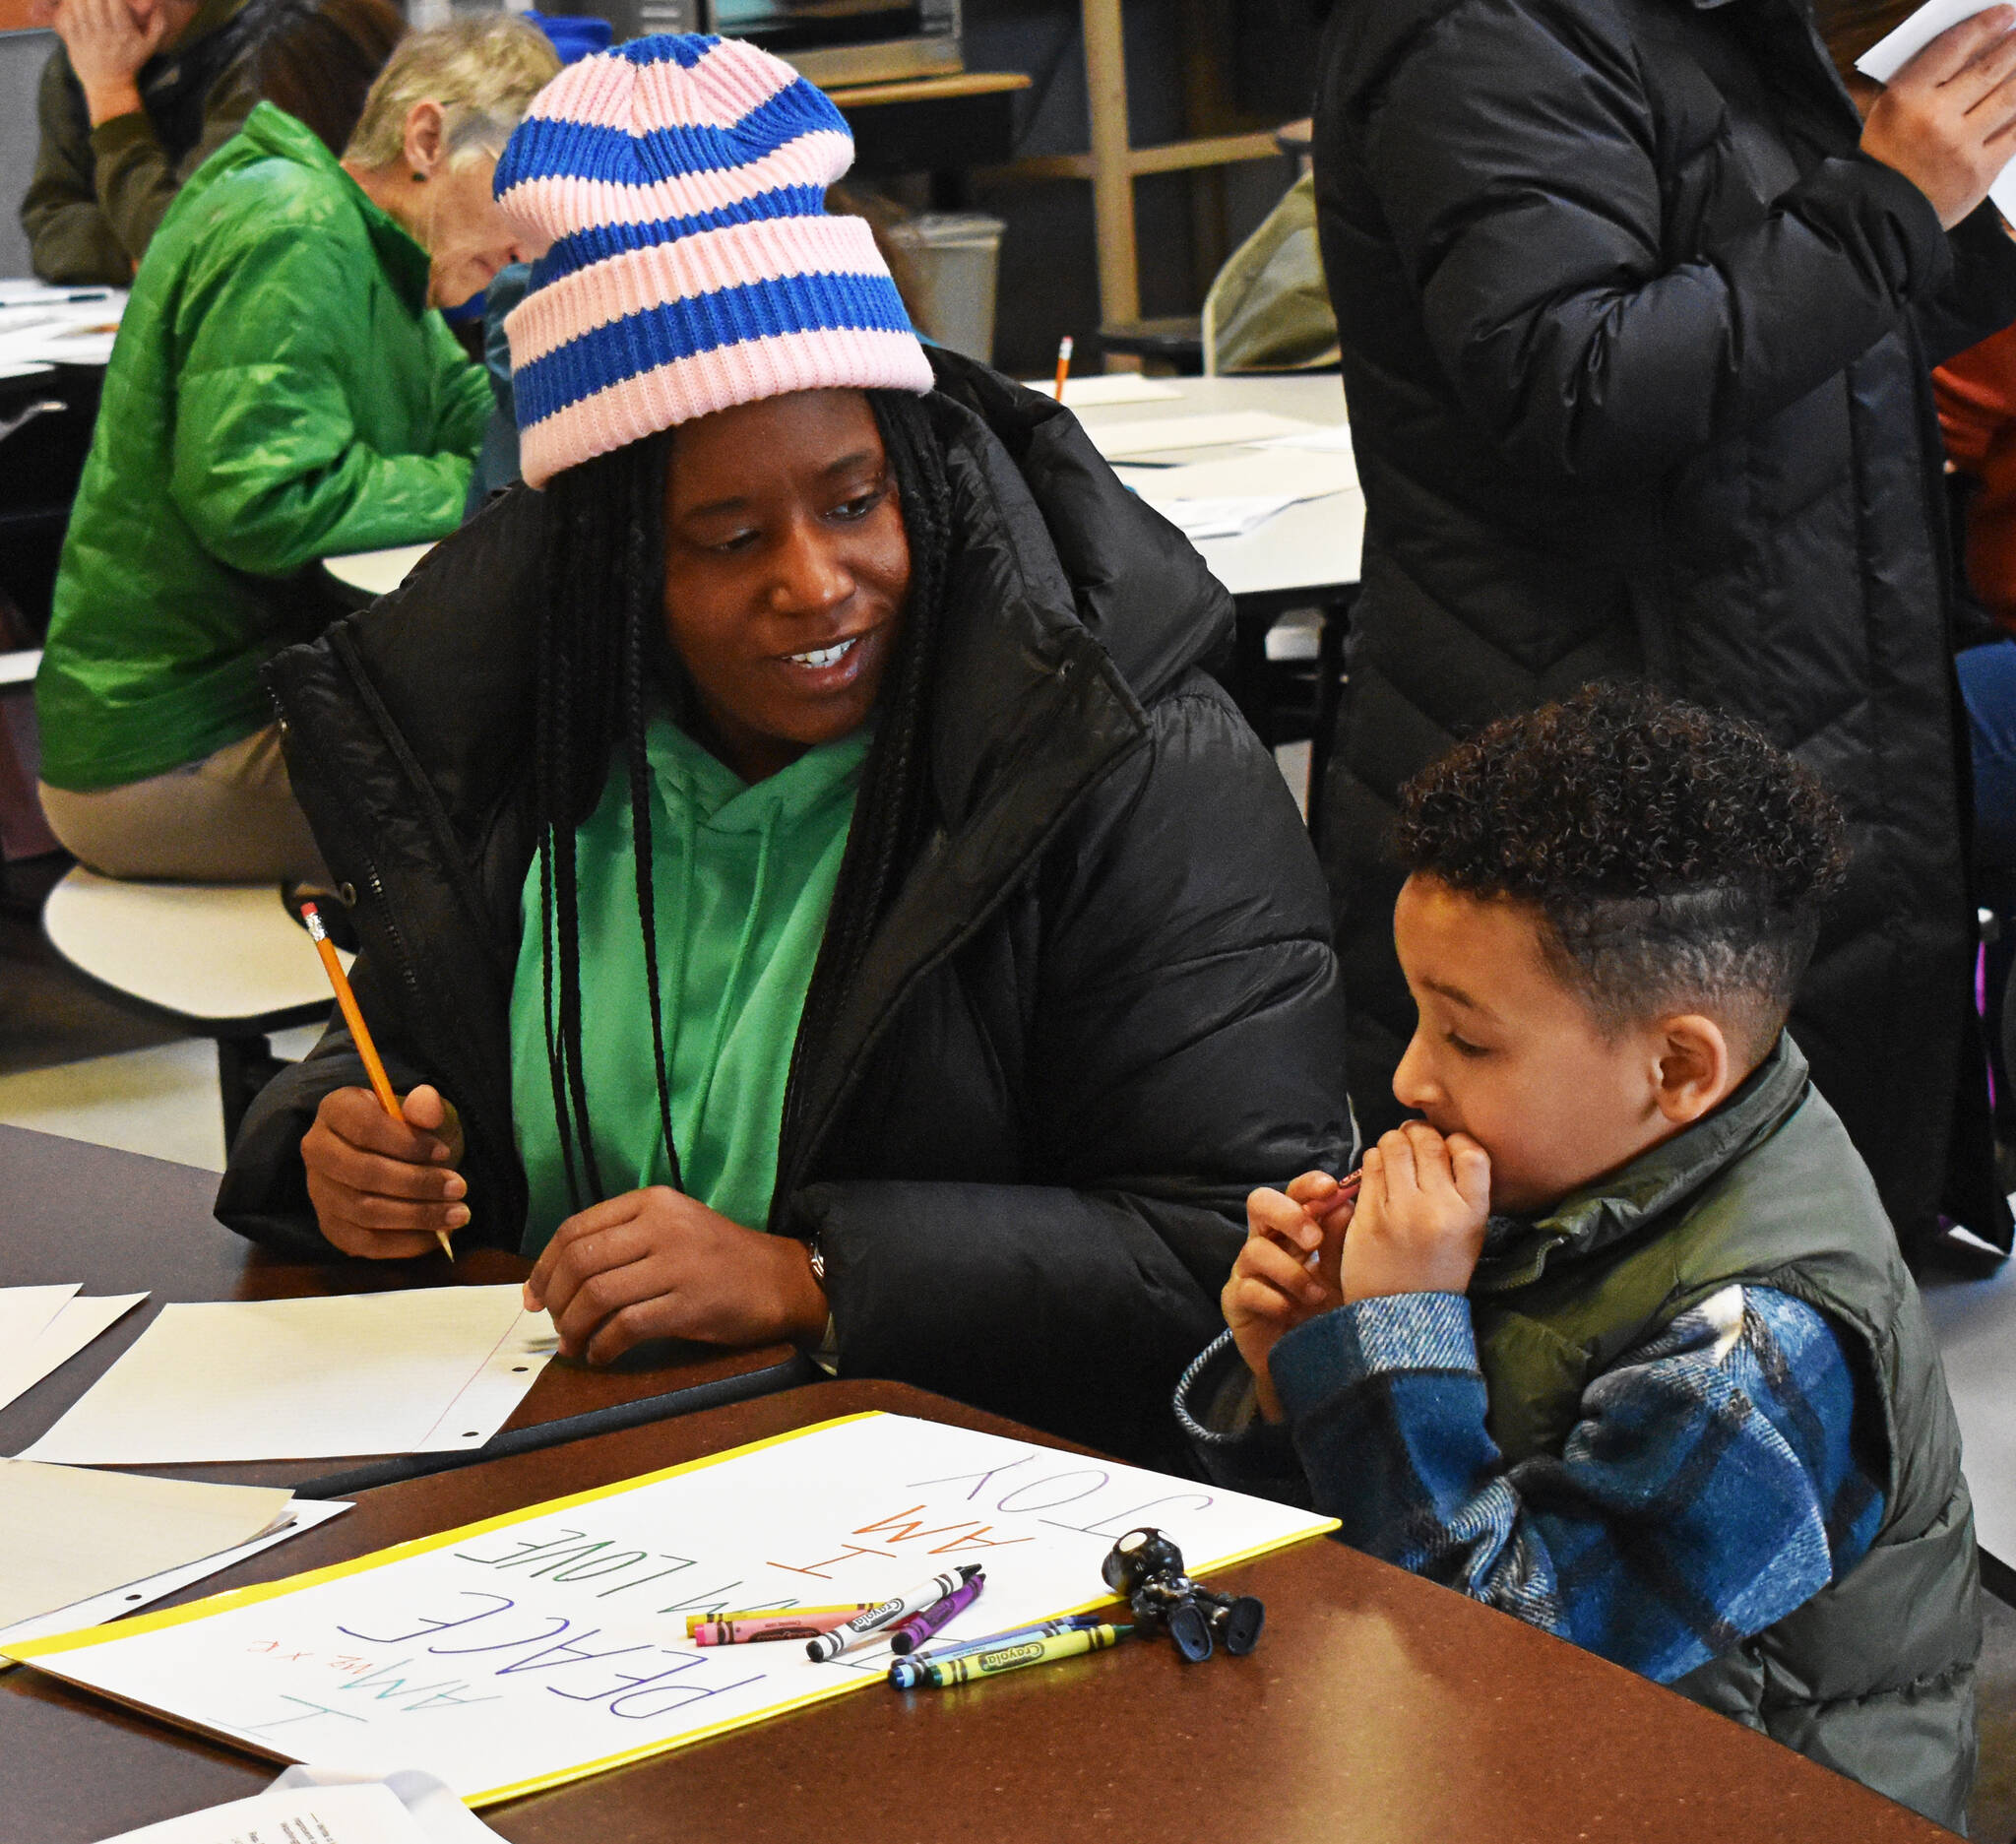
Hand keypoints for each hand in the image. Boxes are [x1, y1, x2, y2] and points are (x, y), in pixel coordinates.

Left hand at [53, 0, 166, 125]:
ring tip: (85, 1)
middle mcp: (105, 34)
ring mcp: (88, 38)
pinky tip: (73, 6)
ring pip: (78, 6)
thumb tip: (158, 6)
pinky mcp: (74, 42)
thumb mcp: (149, 46)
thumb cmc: (130, 61)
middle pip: (94, 1)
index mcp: (124, 32)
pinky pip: (67, 18)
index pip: (115, 2)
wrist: (110, 84)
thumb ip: (157, 25)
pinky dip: (67, 9)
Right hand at [302, 1083, 466, 1259]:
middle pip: (363, 1173)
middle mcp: (317, 1150)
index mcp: (336, 1110)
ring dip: (417, 1215)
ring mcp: (319, 1192)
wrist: (394, 1158)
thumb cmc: (409, 1131)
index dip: (407, 1142)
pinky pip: (365, 1243)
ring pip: (365, 1211)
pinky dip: (405, 1243)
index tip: (444, 1152)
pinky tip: (437, 1235)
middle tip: (459, 1187)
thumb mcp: (423, 1113)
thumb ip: (425, 1107)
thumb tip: (426, 1098)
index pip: (364, 1126)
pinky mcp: (331, 1227)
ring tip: (458, 1213)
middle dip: (417, 1183)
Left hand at [523, 1188, 827, 1363]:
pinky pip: (626, 1327)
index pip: (575, 1230)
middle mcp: (662, 1226)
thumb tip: (558, 1279)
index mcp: (652, 1203)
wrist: (781, 1280)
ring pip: (597, 1295)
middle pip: (580, 1262)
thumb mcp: (673, 1226)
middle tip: (552, 1323)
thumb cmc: (720, 1258)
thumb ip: (623, 1240)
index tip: (533, 1294)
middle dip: (554, 1300)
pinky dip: (603, 1346)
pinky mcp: (689, 1305)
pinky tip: (602, 1354)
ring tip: (574, 1343)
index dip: (544, 1267)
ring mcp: (677, 1264)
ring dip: (574, 1327)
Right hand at [1223, 1170, 1357, 1420]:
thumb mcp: (1343, 1277)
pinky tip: (1290, 1312)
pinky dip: (1274, 1299)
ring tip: (1316, 1295)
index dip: (1307, 1185)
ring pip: (1255, 1249)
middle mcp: (1267, 1242)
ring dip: (1291, 1272)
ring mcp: (1247, 1270)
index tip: (1329, 1188)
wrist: (1309, 1365)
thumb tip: (1345, 1205)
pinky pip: (1248, 1289)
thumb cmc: (1328, 1313)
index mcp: (1295, 1231)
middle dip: (1288, 1215)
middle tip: (1314, 1240)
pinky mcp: (1235, 1300)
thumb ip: (1342, 1244)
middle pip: (1260, 1203)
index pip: (1295, 1193)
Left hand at [1340, 1122, 1491, 1302]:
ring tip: (1395, 1155)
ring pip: (1396, 1145)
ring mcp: (1402, 1210)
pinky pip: (1371, 1164)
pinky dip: (1375, 1159)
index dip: (1455, 1140)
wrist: (1401, 1315)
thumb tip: (1446, 1142)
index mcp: (1472, 1213)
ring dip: (1394, 1142)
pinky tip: (1379, 1171)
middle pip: (1429, 1141)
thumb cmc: (1437, 1271)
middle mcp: (1439, 1208)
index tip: (1446, 1147)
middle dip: (1419, 1134)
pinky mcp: (1369, 1214)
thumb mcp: (1469, 1234)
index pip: (1471, 1152)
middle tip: (1414, 1141)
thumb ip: (1463, 1191)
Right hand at [1862, 7, 2015, 229]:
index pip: (1953, 47)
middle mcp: (1934, 120)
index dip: (1984, 25)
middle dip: (2015, 44)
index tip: (2004, 13)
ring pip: (2009, 97)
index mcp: (1905, 100)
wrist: (1880, 218)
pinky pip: (2015, 134)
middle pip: (1989, 68)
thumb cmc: (1885, 160)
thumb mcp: (1888, 113)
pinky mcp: (1980, 172)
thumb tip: (1975, 49)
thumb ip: (1924, 81)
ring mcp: (1960, 147)